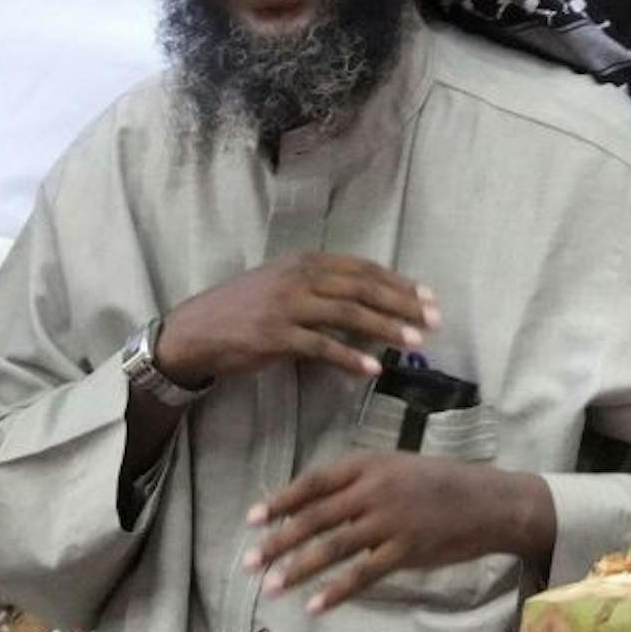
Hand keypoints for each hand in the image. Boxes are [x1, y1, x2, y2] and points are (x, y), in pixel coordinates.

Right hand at [152, 253, 438, 386]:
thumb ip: (323, 289)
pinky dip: (350, 357)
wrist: (196, 330)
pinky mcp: (275, 335)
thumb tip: (369, 304)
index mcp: (306, 261)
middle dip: (403, 304)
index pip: (364, 269)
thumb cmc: (245, 309)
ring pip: (348, 313)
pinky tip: (372, 370)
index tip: (428, 297)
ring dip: (386, 328)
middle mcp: (299, 277)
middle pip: (363, 288)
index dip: (399, 283)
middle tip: (434, 320)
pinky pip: (321, 346)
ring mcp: (287, 304)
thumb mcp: (285, 286)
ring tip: (414, 343)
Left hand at [243, 451, 555, 611]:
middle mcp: (376, 489)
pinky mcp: (407, 551)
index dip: (281, 500)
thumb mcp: (399, 468)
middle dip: (278, 541)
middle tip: (249, 562)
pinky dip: (336, 591)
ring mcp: (392, 520)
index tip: (252, 519)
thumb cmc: (442, 484)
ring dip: (298, 569)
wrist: (492, 502)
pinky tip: (315, 606)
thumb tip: (315, 507)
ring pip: (333, 547)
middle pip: (316, 517)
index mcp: (371, 464)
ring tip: (272, 587)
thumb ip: (360, 483)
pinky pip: (363, 574)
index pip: (315, 482)